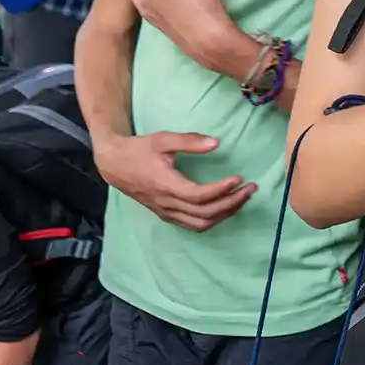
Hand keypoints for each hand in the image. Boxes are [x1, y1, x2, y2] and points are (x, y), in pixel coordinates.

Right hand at [94, 132, 253, 231]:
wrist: (114, 165)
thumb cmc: (139, 150)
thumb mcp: (162, 139)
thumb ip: (190, 141)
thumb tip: (216, 143)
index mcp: (165, 185)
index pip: (199, 196)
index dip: (221, 190)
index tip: (238, 178)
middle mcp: (166, 204)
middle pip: (204, 214)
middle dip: (231, 203)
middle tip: (250, 188)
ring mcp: (166, 212)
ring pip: (200, 224)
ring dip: (224, 214)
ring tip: (242, 198)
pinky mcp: (166, 215)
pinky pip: (193, 225)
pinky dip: (212, 219)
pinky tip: (225, 206)